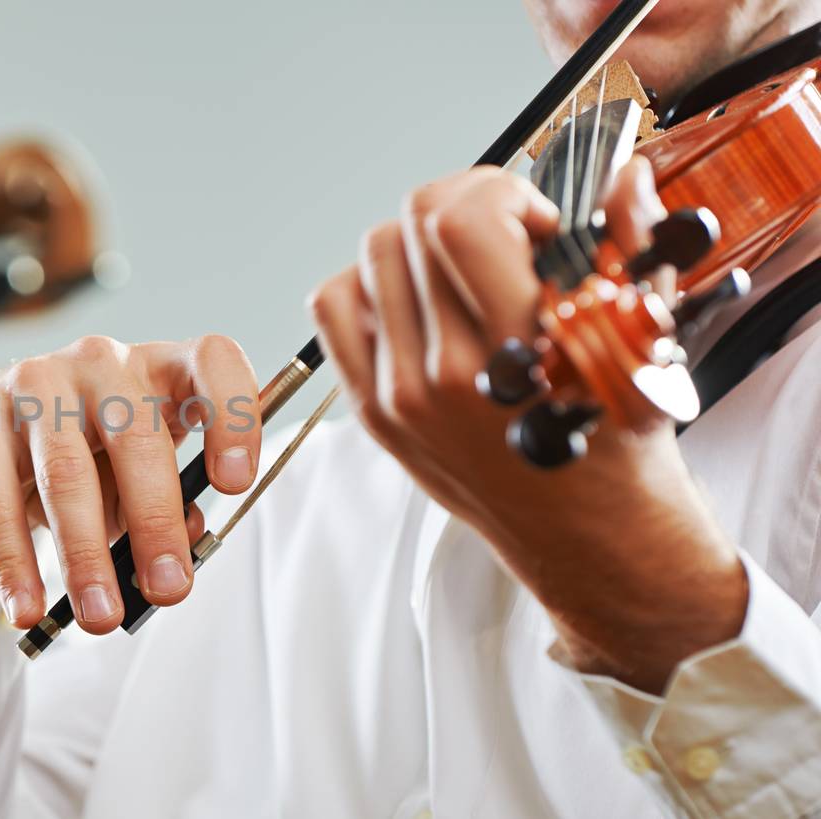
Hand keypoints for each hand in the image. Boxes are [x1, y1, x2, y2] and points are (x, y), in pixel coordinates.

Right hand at [0, 335, 262, 633]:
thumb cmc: (80, 455)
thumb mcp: (133, 474)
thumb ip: (166, 506)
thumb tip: (184, 548)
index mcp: (156, 368)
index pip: (211, 361)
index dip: (233, 418)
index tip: (235, 484)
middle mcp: (98, 362)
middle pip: (136, 435)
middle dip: (155, 522)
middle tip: (169, 589)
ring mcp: (31, 383)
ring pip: (65, 473)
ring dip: (86, 555)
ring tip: (101, 616)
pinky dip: (15, 563)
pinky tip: (27, 606)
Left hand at [309, 159, 747, 691]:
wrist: (589, 534)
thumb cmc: (622, 437)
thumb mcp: (649, 340)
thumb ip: (633, 246)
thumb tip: (621, 175)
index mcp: (522, 350)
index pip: (459, 221)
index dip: (498, 192)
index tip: (534, 220)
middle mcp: (449, 373)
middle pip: (409, 225)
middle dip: (464, 208)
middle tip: (504, 237)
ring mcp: (402, 395)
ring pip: (372, 257)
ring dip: (421, 245)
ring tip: (466, 273)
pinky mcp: (375, 411)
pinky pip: (336, 308)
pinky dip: (369, 285)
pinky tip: (421, 302)